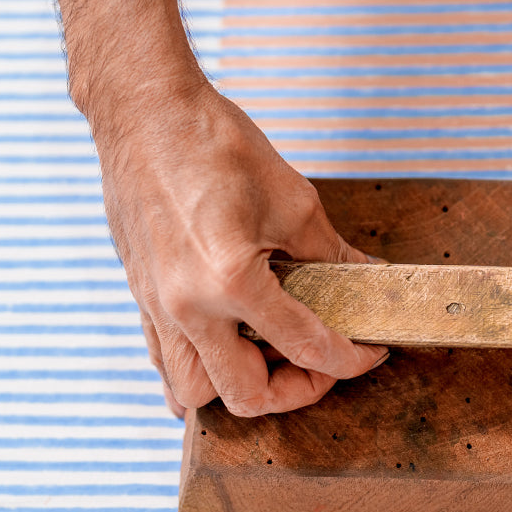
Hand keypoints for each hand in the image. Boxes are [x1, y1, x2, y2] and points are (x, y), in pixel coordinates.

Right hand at [90, 68, 387, 417]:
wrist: (144, 114)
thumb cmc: (214, 144)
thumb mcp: (293, 200)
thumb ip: (332, 254)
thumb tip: (369, 279)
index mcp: (231, 281)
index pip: (306, 347)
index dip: (350, 359)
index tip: (370, 353)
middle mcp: (188, 306)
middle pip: (246, 396)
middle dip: (297, 389)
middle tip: (322, 360)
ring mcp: (157, 307)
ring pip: (193, 392)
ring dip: (240, 387)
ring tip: (272, 354)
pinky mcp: (142, 297)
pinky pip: (165, 362)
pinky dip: (201, 369)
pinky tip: (230, 347)